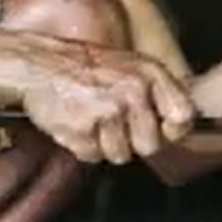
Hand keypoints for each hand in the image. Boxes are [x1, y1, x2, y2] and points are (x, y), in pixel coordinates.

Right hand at [15, 35, 196, 164]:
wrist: (38, 64)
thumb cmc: (85, 68)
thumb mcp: (131, 65)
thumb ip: (159, 93)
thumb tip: (181, 127)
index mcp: (148, 73)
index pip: (183, 116)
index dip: (173, 129)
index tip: (161, 128)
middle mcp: (132, 91)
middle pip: (150, 146)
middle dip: (132, 141)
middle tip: (115, 123)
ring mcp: (106, 111)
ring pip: (121, 155)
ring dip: (105, 145)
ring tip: (93, 119)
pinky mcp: (81, 129)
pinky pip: (93, 156)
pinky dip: (83, 146)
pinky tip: (77, 123)